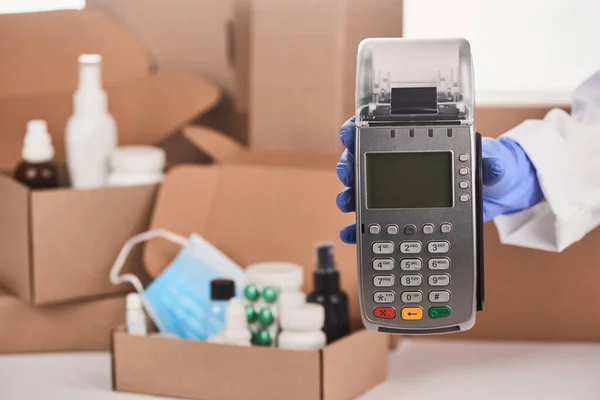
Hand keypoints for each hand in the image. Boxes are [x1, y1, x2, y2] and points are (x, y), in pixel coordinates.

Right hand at [335, 118, 543, 243]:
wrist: (498, 194)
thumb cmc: (493, 168)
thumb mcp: (496, 162)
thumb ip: (492, 162)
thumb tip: (492, 165)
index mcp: (422, 143)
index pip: (382, 128)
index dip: (360, 127)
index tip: (350, 133)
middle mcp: (405, 164)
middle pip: (364, 160)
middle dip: (349, 166)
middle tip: (349, 175)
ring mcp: (401, 191)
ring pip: (364, 191)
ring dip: (350, 197)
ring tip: (348, 205)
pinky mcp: (404, 216)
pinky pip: (375, 222)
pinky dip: (360, 229)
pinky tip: (353, 235)